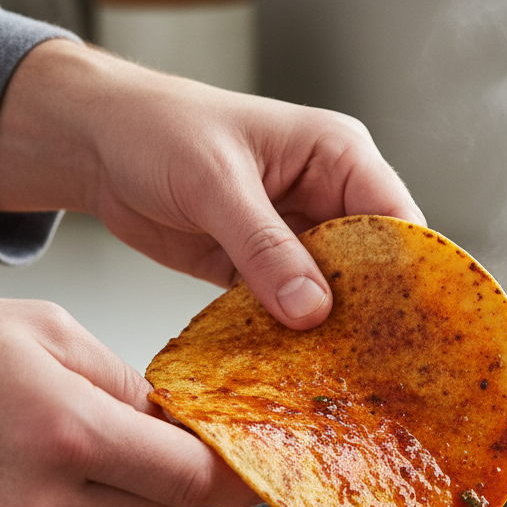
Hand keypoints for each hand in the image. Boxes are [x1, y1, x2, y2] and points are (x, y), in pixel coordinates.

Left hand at [0, 39, 425, 329]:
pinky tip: (300, 366)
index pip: (396, 218)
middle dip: (376, 311)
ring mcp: (299, 237)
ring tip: (346, 376)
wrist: (95, 145)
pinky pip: (293, 308)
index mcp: (337, 156)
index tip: (411, 325)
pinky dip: (295, 337)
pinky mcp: (267, 269)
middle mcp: (328, 198)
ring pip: (336, 293)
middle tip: (382, 366)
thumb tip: (313, 309)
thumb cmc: (156, 130)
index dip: (408, 272)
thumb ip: (264, 247)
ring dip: (336, 330)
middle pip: (375, 265)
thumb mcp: (215, 183)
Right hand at [0, 295, 259, 506]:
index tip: (261, 471)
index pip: (189, 479)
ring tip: (97, 437)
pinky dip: (88, 501)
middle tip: (174, 436)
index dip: (236, 477)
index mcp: (67, 434)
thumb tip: (177, 420)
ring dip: (134, 488)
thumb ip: (129, 382)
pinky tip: (57, 461)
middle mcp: (43, 499)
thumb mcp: (50, 333)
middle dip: (182, 476)